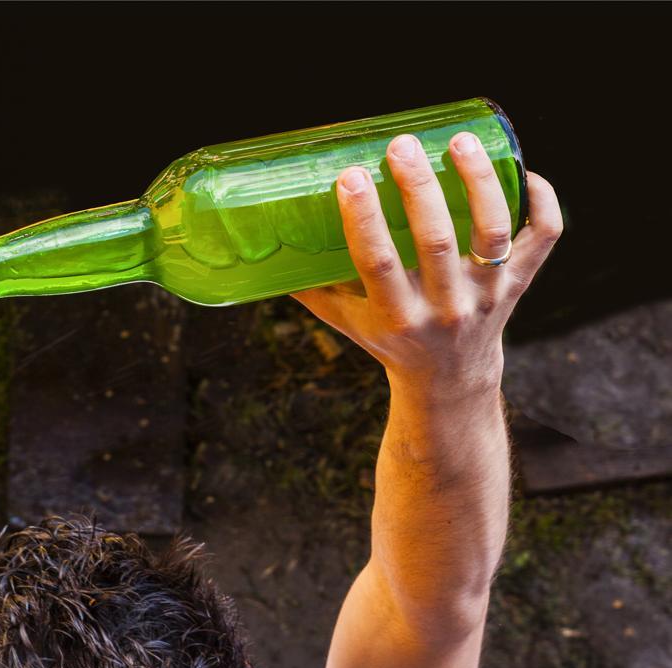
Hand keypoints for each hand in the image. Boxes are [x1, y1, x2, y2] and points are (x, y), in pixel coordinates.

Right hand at [293, 132, 562, 404]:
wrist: (449, 380)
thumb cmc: (389, 341)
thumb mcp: (347, 322)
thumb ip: (312, 286)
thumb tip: (269, 244)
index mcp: (397, 318)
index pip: (378, 264)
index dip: (364, 219)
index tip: (351, 176)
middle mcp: (445, 308)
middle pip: (437, 241)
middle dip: (419, 189)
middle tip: (400, 146)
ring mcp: (487, 295)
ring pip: (491, 232)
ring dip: (479, 183)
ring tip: (459, 141)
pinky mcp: (519, 283)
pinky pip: (543, 238)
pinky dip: (542, 201)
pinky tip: (524, 170)